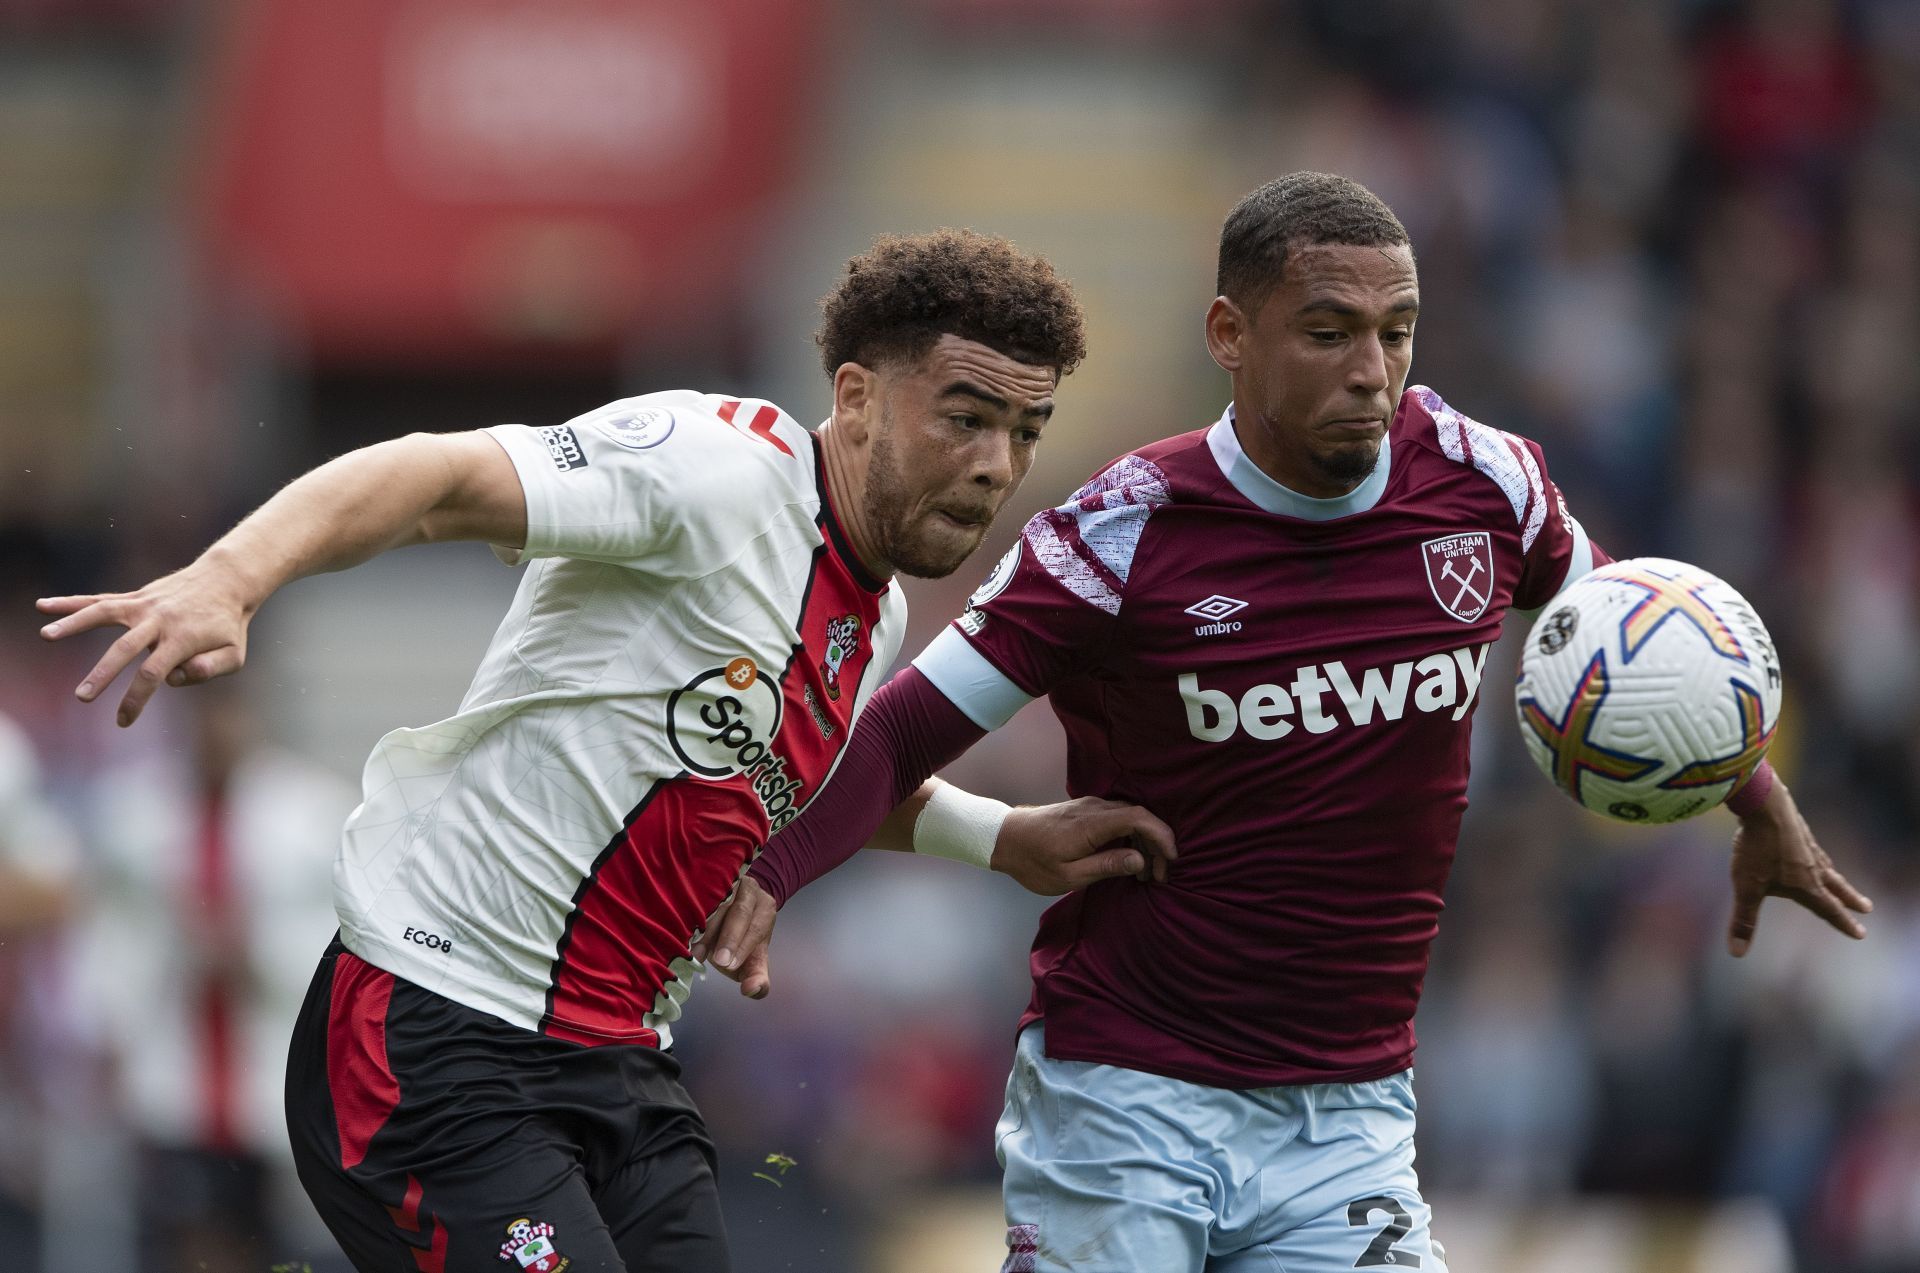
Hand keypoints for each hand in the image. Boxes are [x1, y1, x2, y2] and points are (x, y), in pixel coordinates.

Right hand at [37, 553, 257, 726]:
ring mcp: (144, 606)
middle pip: (125, 648)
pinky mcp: (135, 598)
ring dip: (74, 624)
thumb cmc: (229, 625)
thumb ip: (211, 669)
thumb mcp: (234, 654)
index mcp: (183, 638)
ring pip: (104, 614)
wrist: (226, 580)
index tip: (122, 720)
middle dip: (103, 673)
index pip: (154, 673)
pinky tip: (43, 607)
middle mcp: (159, 620)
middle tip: (82, 696)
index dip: (136, 698)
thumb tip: (177, 677)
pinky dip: (72, 603)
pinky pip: (101, 600)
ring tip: (46, 635)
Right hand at [691, 875, 775, 998]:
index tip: (726, 965)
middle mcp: (750, 890)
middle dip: (729, 937)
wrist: (727, 911)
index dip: (743, 946)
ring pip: (718, 902)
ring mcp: (727, 880)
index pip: (758, 927)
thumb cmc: (739, 941)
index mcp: (765, 910)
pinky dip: (692, 910)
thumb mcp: (751, 960)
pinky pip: (700, 891)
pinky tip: (683, 928)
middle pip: (741, 911)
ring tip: (695, 951)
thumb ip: (756, 976)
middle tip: (717, 960)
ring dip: (706, 928)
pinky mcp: (706, 877)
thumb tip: (752, 990)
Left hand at [991, 796, 1176, 895]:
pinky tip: (1129, 858)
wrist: (1004, 838)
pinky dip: (1131, 837)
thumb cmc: (1033, 862)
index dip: (1161, 835)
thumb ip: (1106, 865)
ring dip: (1144, 842)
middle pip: (1140, 817)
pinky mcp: (1086, 810)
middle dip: (1157, 844)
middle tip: (1159, 876)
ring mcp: (1090, 806)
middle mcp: (1095, 808)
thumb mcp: (1069, 875)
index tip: (1171, 859)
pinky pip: (1118, 818)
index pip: (1139, 818)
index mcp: (1092, 823)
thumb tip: (1140, 860)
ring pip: (1130, 817)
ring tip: (1146, 874)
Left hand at [1728, 779, 1871, 956]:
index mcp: (1806, 885)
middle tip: (1867, 908)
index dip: (1843, 923)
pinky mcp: (1799, 830)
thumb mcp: (1746, 887)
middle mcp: (1813, 867)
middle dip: (1850, 900)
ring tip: (1842, 883)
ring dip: (1838, 879)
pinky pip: (1814, 850)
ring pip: (1827, 867)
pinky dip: (1820, 858)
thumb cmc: (1756, 848)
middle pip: (1836, 887)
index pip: (1828, 910)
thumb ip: (1743, 920)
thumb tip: (1736, 953)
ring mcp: (1808, 847)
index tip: (1861, 933)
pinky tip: (1814, 853)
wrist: (1764, 804)